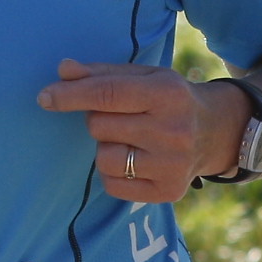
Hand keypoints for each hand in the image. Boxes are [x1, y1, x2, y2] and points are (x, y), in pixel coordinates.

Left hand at [38, 57, 232, 203]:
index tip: (44, 97)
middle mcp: (173, 131)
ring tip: (130, 140)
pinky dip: (113, 173)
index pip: (107, 94)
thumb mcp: (144, 77)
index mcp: (167, 94)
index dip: (70, 95)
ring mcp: (172, 165)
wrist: (216, 131)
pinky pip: (113, 185)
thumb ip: (101, 74)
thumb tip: (63, 70)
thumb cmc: (168, 99)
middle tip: (122, 118)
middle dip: (98, 120)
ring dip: (105, 147)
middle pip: (99, 126)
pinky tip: (135, 160)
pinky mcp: (168, 191)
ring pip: (103, 158)